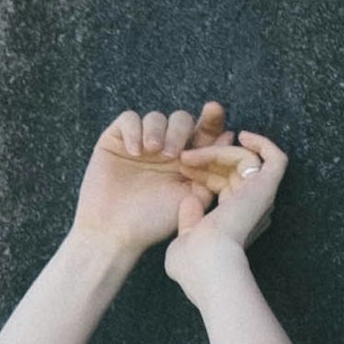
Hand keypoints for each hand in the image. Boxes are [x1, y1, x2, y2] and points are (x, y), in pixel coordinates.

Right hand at [75, 101, 249, 255]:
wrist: (115, 233)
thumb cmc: (153, 222)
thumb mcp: (191, 198)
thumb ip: (211, 171)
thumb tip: (229, 136)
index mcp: (186, 161)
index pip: (202, 131)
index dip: (211, 118)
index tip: (214, 110)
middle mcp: (164, 148)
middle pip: (180, 119)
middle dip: (180, 131)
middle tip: (172, 154)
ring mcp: (140, 144)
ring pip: (156, 117)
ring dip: (157, 130)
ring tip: (152, 151)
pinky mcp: (115, 140)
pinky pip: (128, 119)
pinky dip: (134, 130)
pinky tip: (134, 151)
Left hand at [165, 120, 286, 272]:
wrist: (205, 260)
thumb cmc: (193, 262)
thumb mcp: (185, 240)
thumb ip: (189, 221)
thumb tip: (191, 199)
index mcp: (235, 222)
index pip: (223, 186)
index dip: (204, 173)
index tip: (181, 167)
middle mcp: (252, 209)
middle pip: (233, 172)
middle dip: (207, 160)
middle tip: (182, 157)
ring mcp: (260, 198)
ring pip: (245, 161)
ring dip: (217, 152)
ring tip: (191, 155)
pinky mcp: (267, 187)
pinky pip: (274, 159)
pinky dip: (262, 143)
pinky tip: (242, 135)